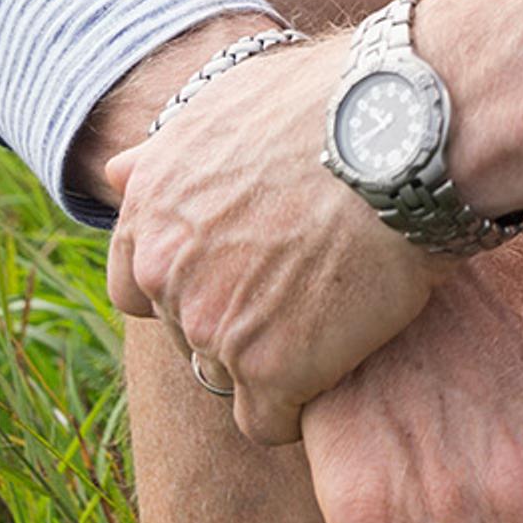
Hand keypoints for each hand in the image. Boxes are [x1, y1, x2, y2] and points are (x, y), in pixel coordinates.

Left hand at [106, 34, 438, 445]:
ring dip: (275, 359)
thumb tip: (119, 171)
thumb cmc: (333, 103)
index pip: (136, 286)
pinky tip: (341, 367)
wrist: (403, 136)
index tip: (241, 274)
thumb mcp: (228, 101)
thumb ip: (168, 152)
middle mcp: (166, 270)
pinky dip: (300, 403)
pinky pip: (269, 421)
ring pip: (228, 376)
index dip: (190, 284)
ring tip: (336, 321)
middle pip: (187, 332)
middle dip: (236, 318)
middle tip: (305, 290)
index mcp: (150, 208)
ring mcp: (213, 324)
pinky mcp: (270, 370)